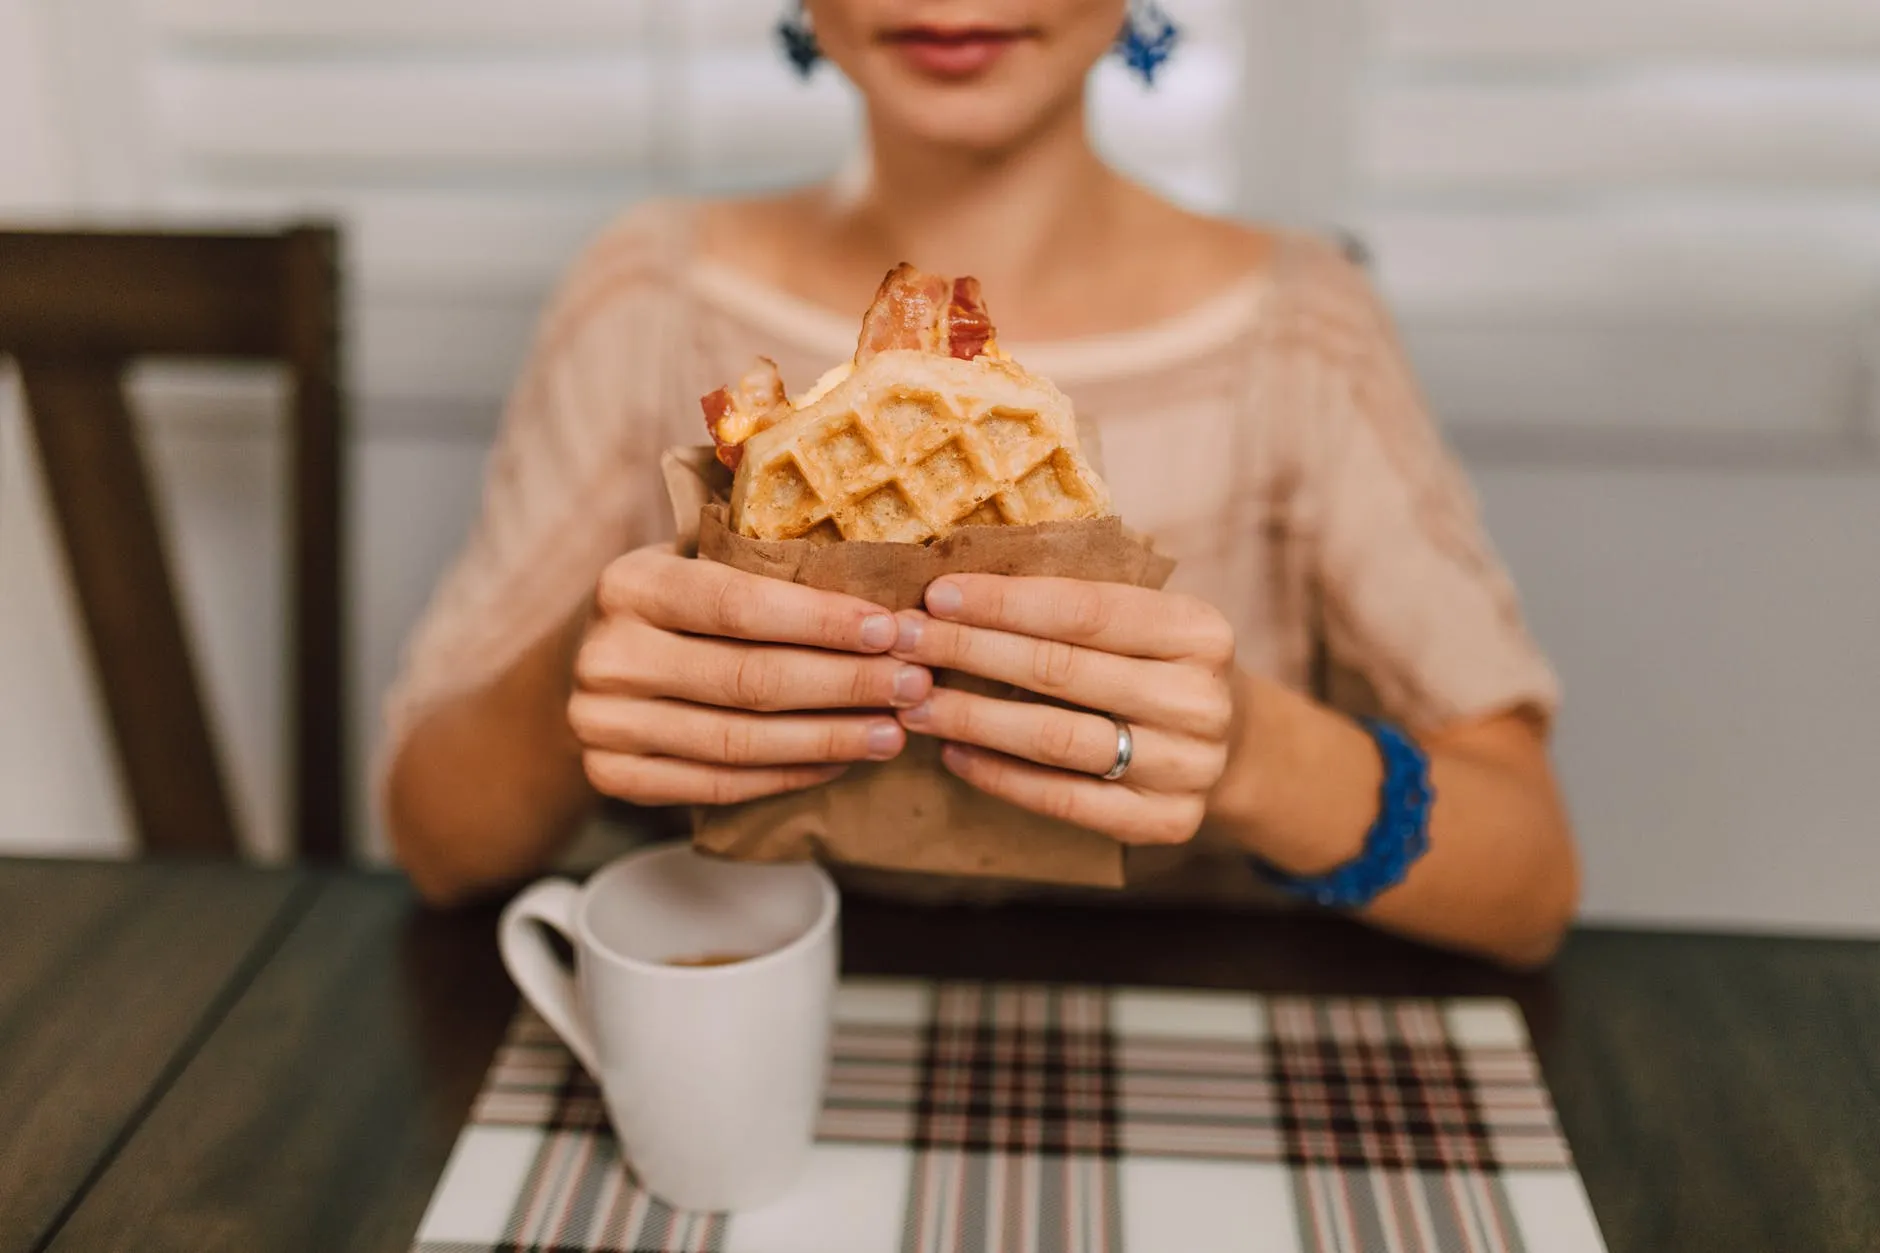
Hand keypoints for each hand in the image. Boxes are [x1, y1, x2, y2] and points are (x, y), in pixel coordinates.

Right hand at [568, 545, 931, 805]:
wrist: (593, 662)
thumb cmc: (676, 605)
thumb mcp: (698, 561)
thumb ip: (762, 562)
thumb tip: (884, 573)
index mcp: (630, 583)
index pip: (738, 605)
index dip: (821, 621)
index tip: (890, 629)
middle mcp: (607, 655)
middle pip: (747, 679)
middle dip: (845, 682)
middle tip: (913, 682)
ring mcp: (602, 723)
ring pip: (738, 741)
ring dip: (829, 738)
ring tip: (893, 731)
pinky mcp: (611, 776)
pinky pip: (717, 785)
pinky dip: (788, 775)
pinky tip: (842, 761)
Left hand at [890, 575, 1236, 844]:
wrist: (1236, 746)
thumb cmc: (1159, 665)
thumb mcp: (1146, 620)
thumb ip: (1077, 601)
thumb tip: (958, 587)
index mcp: (1199, 630)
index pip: (1084, 609)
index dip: (1003, 602)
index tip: (936, 595)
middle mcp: (1200, 699)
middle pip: (1060, 670)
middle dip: (969, 651)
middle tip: (902, 641)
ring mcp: (1187, 766)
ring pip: (1056, 737)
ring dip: (972, 717)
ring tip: (914, 700)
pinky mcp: (1165, 821)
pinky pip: (1064, 799)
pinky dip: (1000, 775)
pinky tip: (952, 752)